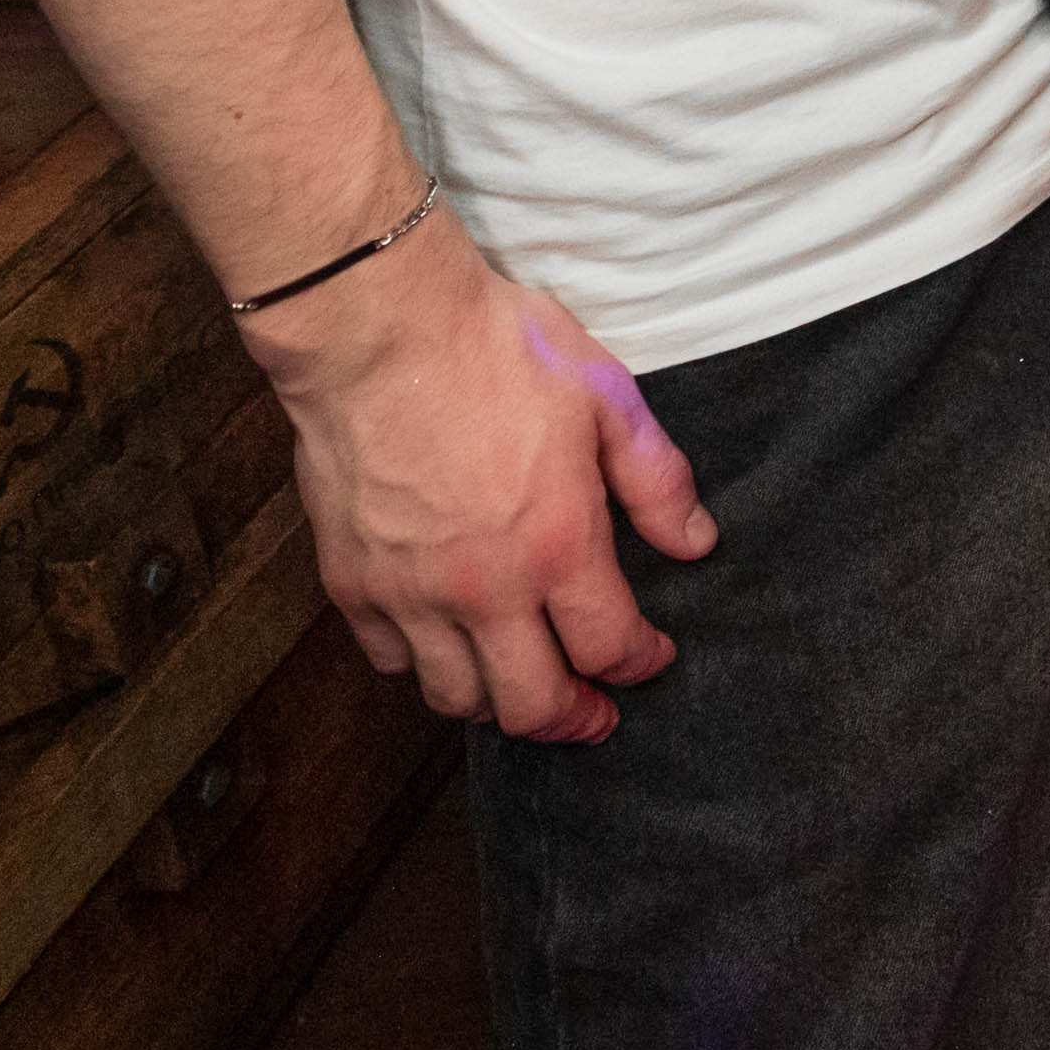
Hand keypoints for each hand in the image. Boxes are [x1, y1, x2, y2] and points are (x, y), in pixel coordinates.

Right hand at [243, 218, 715, 739]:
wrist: (377, 329)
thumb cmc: (495, 349)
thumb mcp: (605, 395)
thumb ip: (656, 480)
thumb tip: (696, 543)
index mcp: (557, 546)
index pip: (609, 647)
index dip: (640, 662)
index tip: (650, 656)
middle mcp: (484, 589)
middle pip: (532, 705)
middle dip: (574, 719)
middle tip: (594, 712)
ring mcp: (410, 594)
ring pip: (456, 698)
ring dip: (496, 703)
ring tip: (519, 684)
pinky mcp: (352, 582)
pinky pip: (388, 660)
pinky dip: (420, 664)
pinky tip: (443, 641)